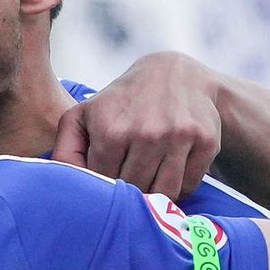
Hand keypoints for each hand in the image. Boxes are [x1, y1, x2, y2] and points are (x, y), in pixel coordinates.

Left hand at [50, 54, 221, 198]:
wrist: (175, 74)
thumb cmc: (121, 103)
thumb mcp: (84, 115)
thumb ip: (66, 150)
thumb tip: (64, 186)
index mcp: (111, 130)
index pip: (104, 184)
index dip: (104, 188)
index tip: (107, 182)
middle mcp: (146, 133)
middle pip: (135, 191)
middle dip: (130, 193)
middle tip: (130, 182)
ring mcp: (179, 136)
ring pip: (164, 194)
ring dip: (155, 195)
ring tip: (149, 180)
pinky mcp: (206, 141)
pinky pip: (189, 185)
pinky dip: (180, 187)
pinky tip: (170, 170)